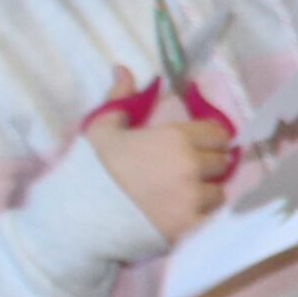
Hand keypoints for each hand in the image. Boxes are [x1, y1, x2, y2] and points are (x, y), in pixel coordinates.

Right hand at [84, 66, 232, 244]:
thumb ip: (119, 98)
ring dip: (205, 191)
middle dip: (208, 163)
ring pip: (218, 191)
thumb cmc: (90, 170)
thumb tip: (123, 70)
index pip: (218, 133)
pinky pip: (208, 217)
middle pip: (222, 162)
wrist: (75, 218)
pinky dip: (199, 215)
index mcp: (175, 138)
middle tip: (188, 170)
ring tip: (182, 195)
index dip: (209, 138)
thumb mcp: (101, 128)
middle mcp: (191, 166)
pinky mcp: (188, 227)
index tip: (198, 145)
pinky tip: (179, 214)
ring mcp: (192, 198)